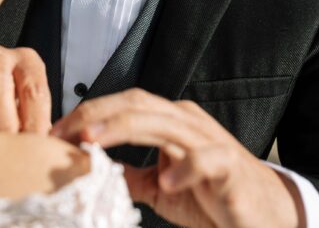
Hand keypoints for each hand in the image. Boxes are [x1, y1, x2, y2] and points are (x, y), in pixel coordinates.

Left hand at [51, 89, 302, 227]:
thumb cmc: (213, 197)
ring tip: (92, 142)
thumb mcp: (162, 187)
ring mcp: (209, 141)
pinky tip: (165, 181)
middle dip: (95, 115)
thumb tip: (87, 171)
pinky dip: (184, 167)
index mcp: (170, 121)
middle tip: (61, 133)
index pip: (123, 105)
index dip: (88, 115)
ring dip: (123, 128)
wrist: (264, 215)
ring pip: (163, 121)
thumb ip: (130, 176)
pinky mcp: (229, 167)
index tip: (54, 134)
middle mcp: (187, 122)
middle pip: (137, 103)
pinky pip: (206, 159)